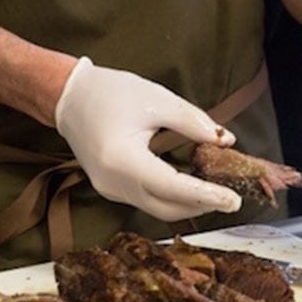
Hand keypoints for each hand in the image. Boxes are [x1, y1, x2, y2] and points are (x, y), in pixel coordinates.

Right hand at [54, 58, 241, 221]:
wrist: (69, 97)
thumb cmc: (110, 93)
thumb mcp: (158, 100)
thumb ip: (193, 122)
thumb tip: (225, 140)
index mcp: (122, 159)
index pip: (172, 187)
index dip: (205, 195)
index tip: (232, 199)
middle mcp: (114, 183)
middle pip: (166, 207)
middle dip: (201, 206)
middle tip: (231, 199)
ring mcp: (110, 190)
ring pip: (157, 208)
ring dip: (188, 204)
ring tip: (216, 193)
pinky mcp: (111, 189)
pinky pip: (147, 201)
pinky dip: (171, 197)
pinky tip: (191, 187)